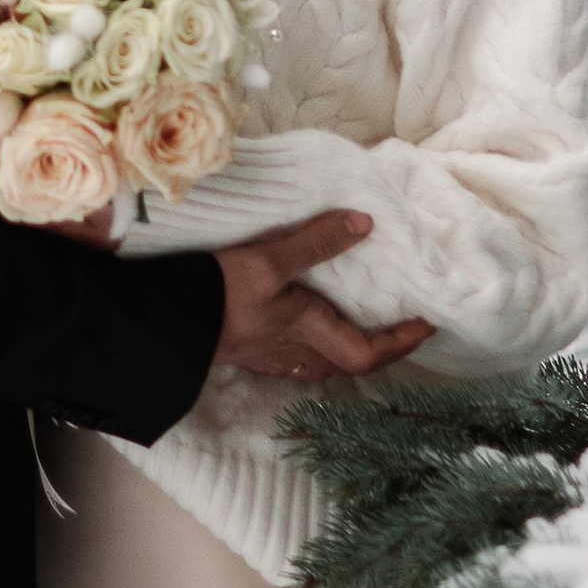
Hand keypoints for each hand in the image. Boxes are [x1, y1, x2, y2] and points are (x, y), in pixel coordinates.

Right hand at [210, 209, 430, 386]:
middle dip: (377, 348)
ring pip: (318, 363)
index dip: (401, 343)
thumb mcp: (268, 260)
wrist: (161, 322)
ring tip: (354, 324)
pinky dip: (310, 345)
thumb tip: (366, 224)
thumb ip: (316, 242)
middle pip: (346, 363)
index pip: (368, 353)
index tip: (426, 325)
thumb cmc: (216, 293)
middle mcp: (292, 351)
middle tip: (396, 324)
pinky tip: (300, 326)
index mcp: (306, 330)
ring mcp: (266, 356)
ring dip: (343, 349)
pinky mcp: (244, 351)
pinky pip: (290, 359)